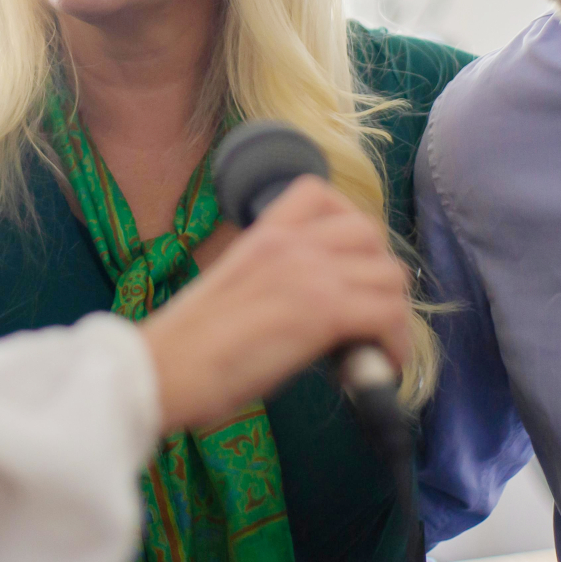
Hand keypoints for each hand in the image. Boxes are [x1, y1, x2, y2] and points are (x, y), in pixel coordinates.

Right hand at [137, 177, 413, 432]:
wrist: (165, 368)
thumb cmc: (188, 344)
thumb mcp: (235, 286)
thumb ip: (277, 280)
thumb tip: (318, 311)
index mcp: (263, 233)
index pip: (320, 193)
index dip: (348, 223)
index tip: (348, 263)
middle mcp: (291, 243)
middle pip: (370, 233)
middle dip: (379, 273)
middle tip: (367, 313)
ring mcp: (309, 272)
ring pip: (390, 275)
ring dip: (392, 314)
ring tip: (373, 346)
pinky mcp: (323, 311)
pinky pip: (389, 316)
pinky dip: (394, 344)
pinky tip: (379, 366)